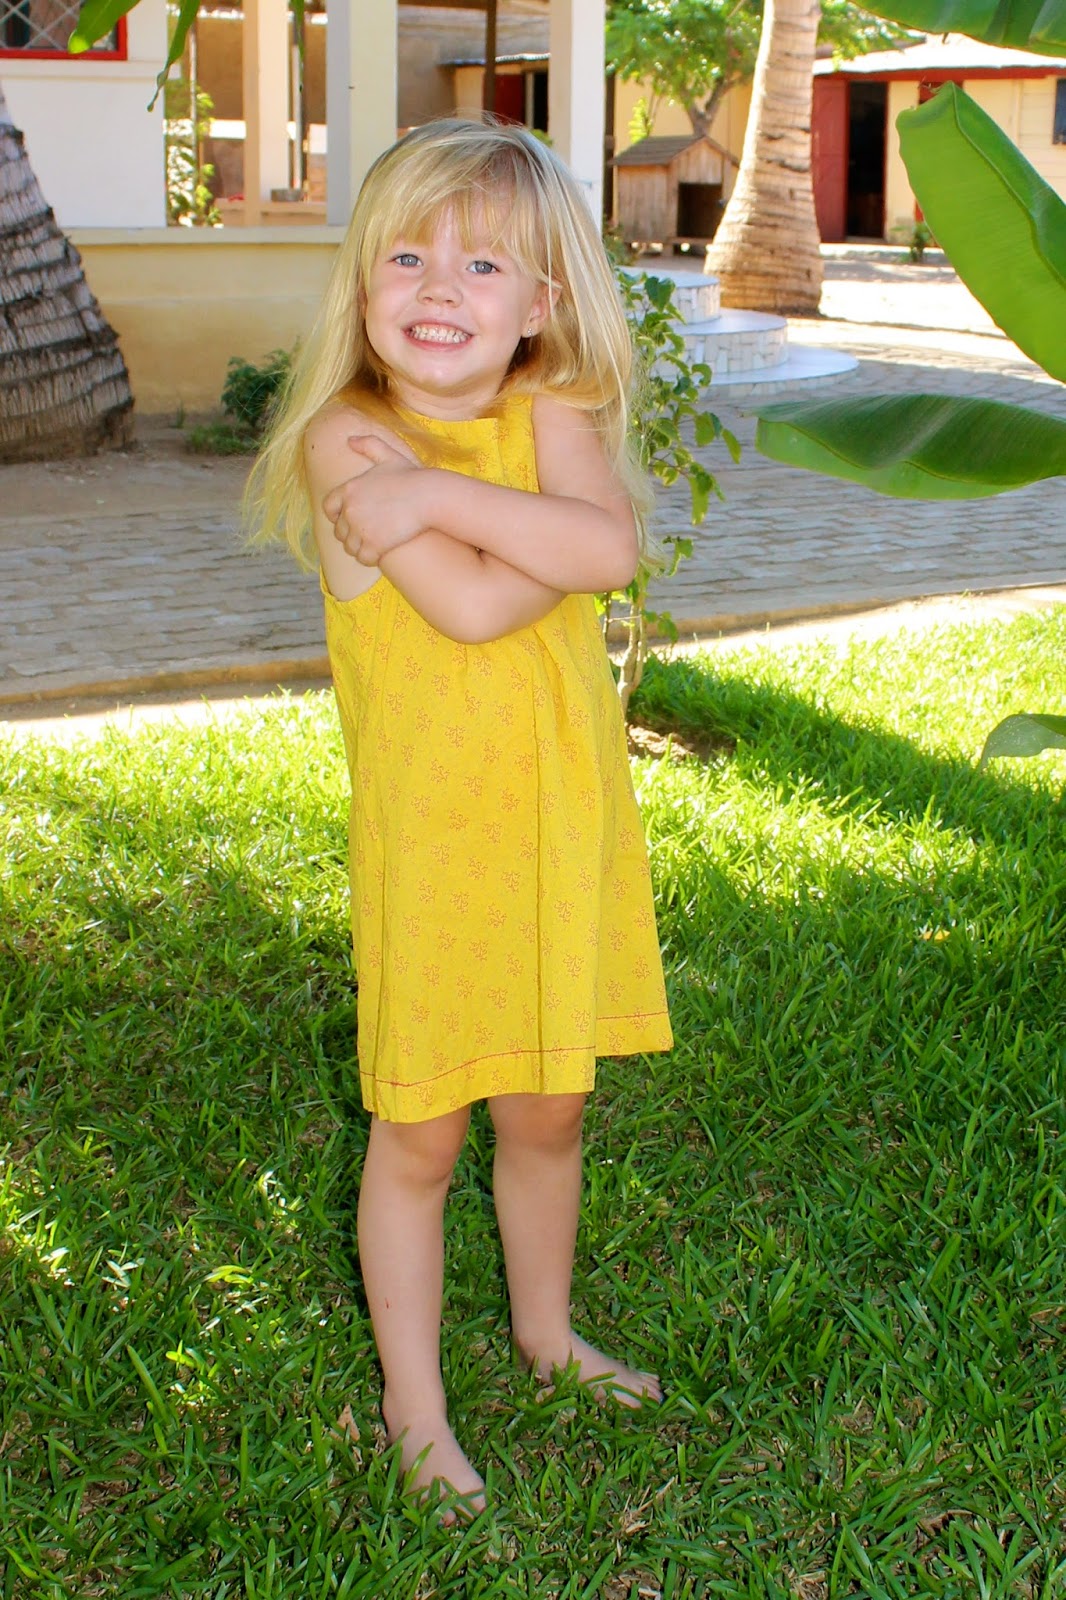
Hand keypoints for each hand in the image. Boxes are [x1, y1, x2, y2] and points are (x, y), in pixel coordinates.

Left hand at [323, 435, 424, 565]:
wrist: (429, 496)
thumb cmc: (412, 477)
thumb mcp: (389, 455)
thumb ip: (368, 445)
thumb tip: (349, 440)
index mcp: (349, 489)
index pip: (328, 507)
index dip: (336, 516)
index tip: (348, 520)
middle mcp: (349, 509)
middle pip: (339, 531)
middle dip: (350, 534)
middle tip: (367, 534)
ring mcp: (360, 529)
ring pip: (350, 547)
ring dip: (360, 548)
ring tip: (373, 545)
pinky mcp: (374, 545)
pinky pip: (363, 558)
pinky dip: (369, 558)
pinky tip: (379, 554)